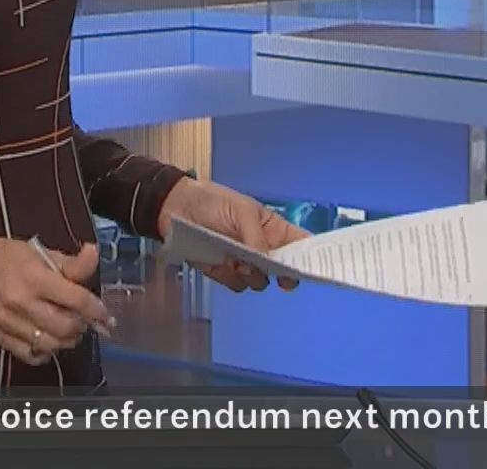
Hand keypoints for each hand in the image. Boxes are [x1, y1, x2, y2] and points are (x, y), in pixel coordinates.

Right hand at [0, 228, 112, 364]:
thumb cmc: (8, 255)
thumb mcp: (41, 252)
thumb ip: (71, 262)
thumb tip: (95, 254)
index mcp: (33, 277)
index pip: (75, 299)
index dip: (96, 310)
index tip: (105, 315)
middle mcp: (20, 302)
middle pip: (65, 326)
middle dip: (82, 326)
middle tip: (84, 320)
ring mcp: (7, 323)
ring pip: (50, 344)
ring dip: (67, 340)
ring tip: (69, 330)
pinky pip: (30, 355)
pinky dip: (45, 352)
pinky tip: (49, 340)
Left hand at [157, 178, 308, 291]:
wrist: (175, 208)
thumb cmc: (212, 201)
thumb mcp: (240, 211)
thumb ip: (256, 236)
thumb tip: (266, 261)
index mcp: (272, 228)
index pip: (300, 245)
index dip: (309, 258)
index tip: (312, 268)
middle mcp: (262, 248)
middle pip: (284, 271)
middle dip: (279, 274)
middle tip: (271, 271)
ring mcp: (244, 262)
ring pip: (259, 282)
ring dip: (249, 275)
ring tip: (233, 258)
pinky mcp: (225, 272)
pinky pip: (236, 285)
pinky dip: (227, 276)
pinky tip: (216, 261)